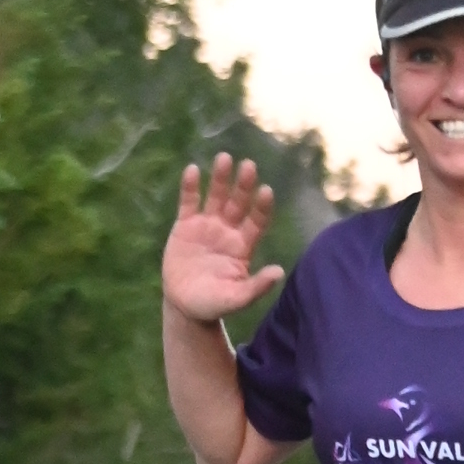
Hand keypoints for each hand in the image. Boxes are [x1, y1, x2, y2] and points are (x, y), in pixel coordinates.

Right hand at [161, 155, 282, 323]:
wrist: (185, 306)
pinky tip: (193, 170)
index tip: (266, 191)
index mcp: (243, 246)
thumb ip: (256, 287)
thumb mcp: (236, 299)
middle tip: (249, 165)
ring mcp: (206, 225)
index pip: (257, 221)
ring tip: (224, 158)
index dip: (261, 207)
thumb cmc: (214, 304)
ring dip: (220, 178)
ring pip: (216, 197)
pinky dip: (190, 187)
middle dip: (243, 185)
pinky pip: (189, 202)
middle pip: (238, 203)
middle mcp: (228, 231)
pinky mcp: (185, 225)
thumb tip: (279, 272)